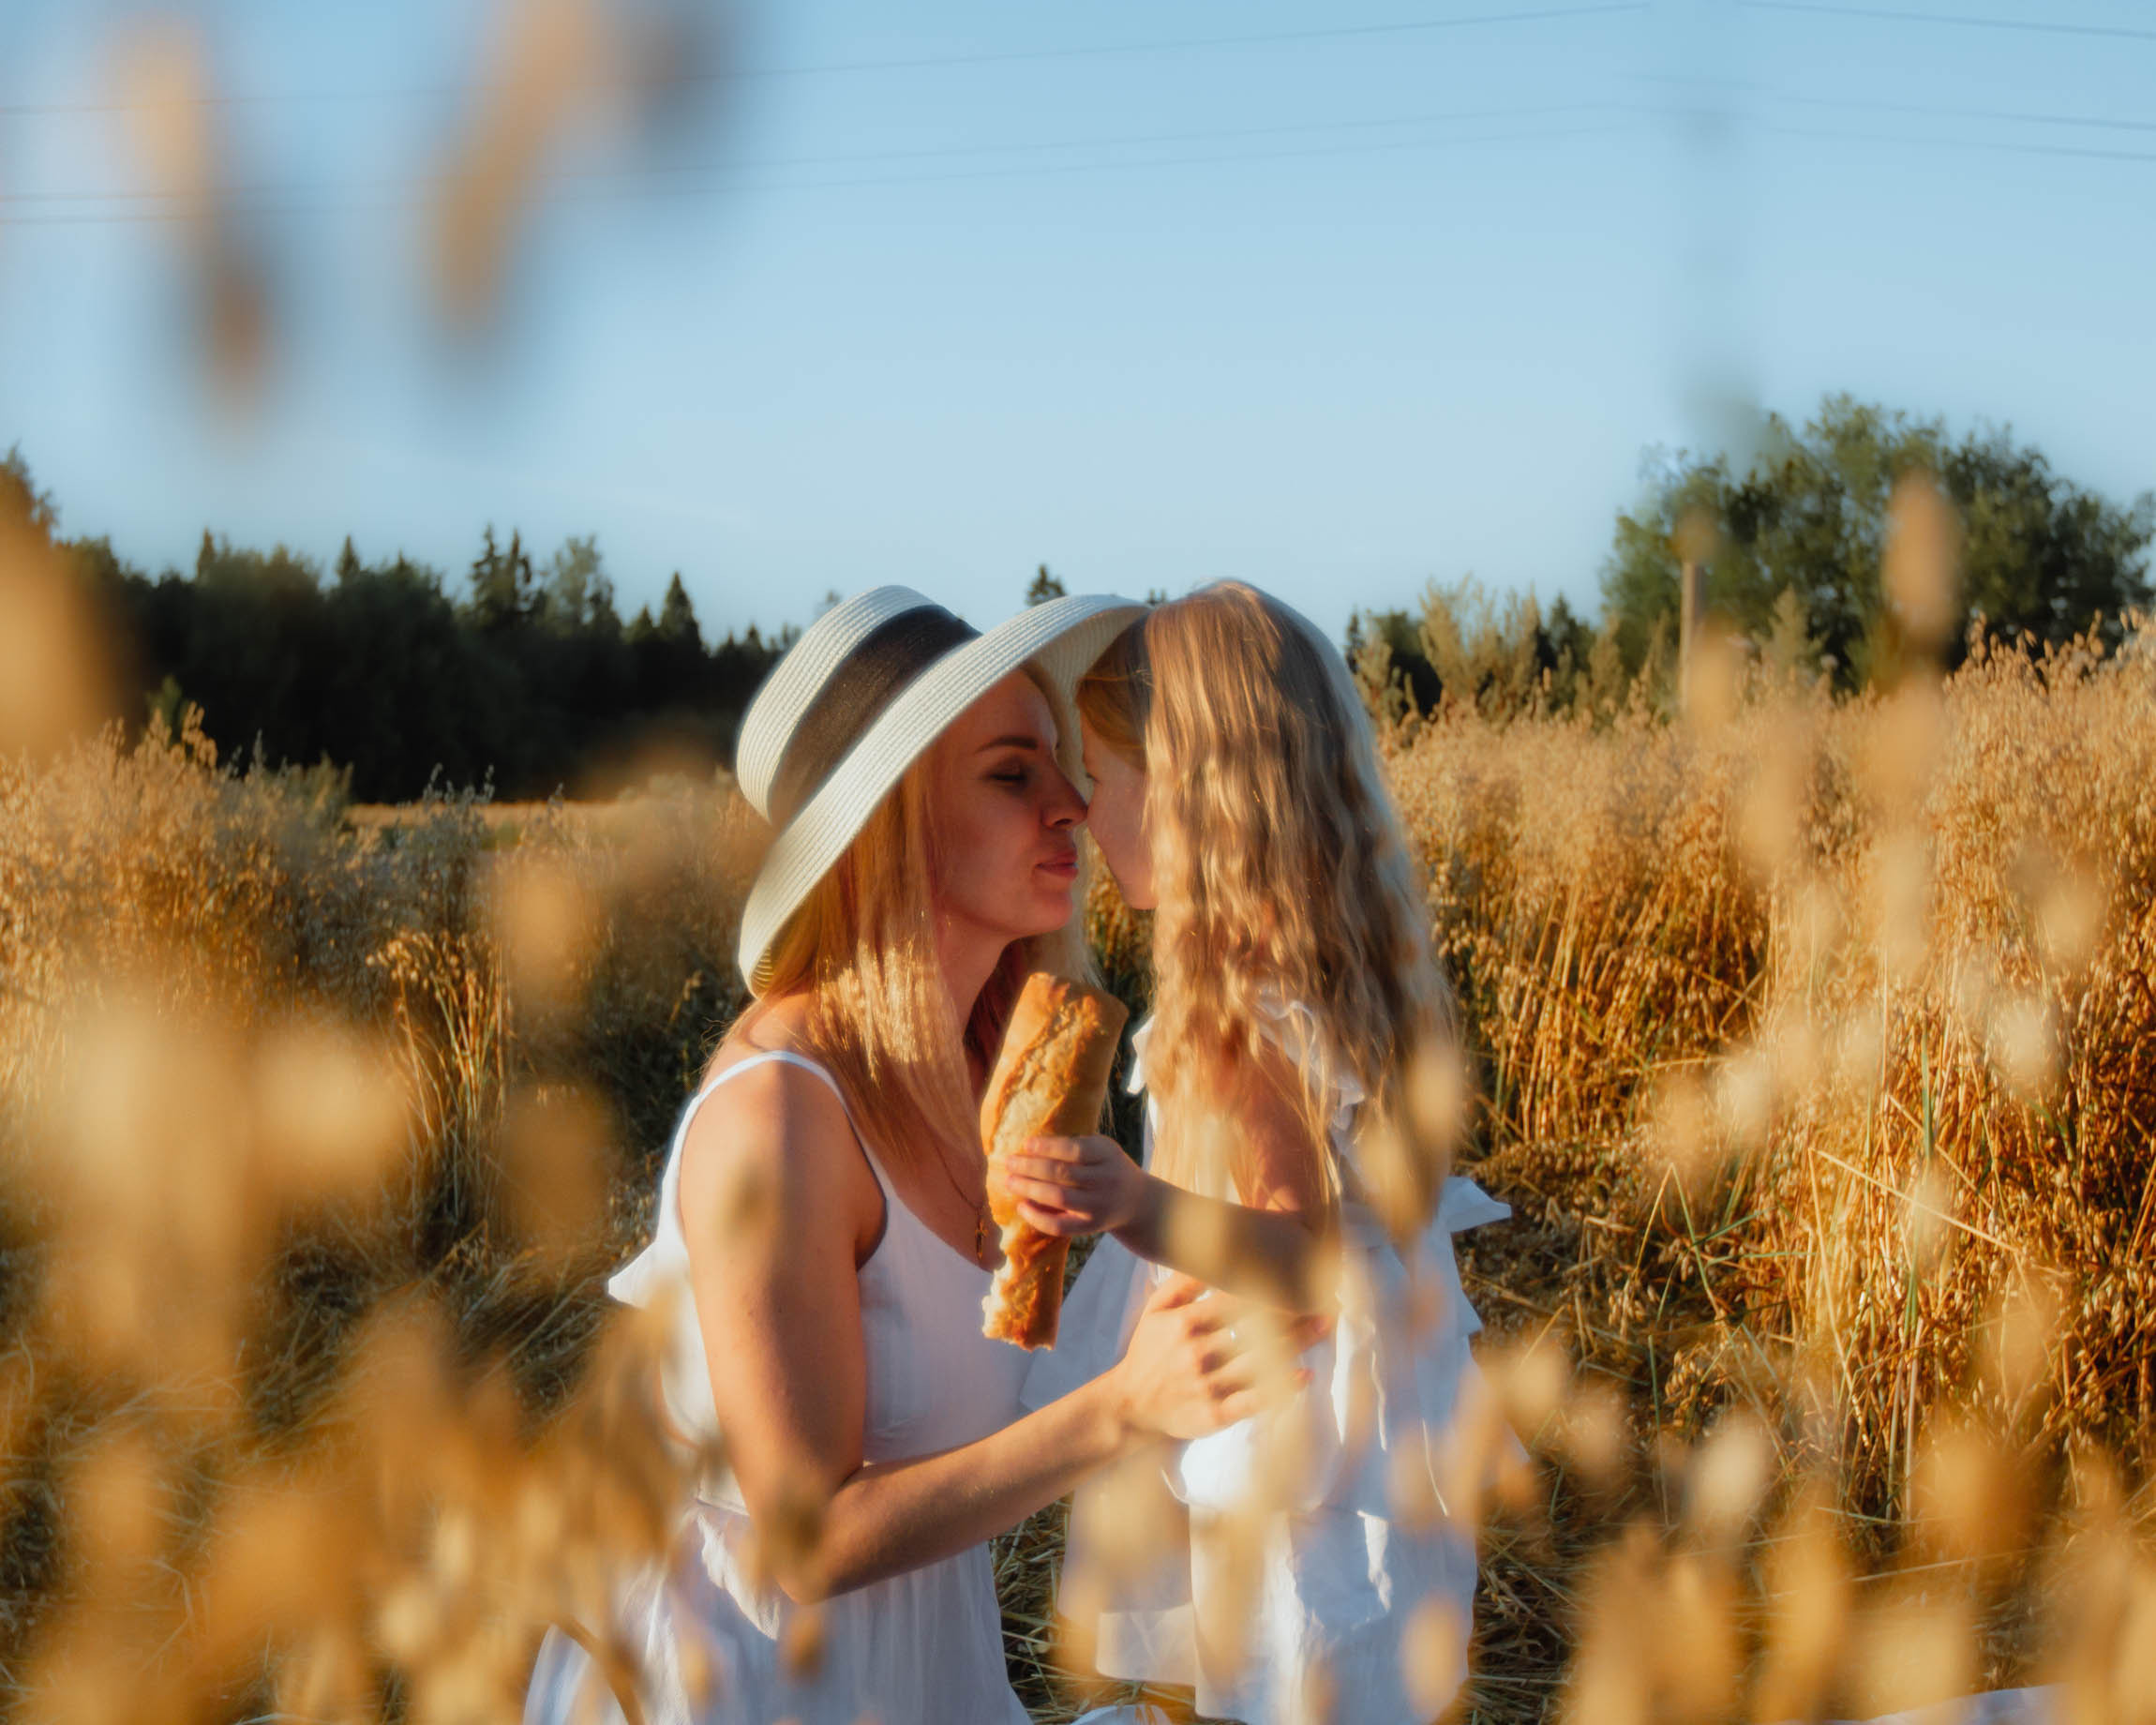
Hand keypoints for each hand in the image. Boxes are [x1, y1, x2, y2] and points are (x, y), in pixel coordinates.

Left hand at [993, 1134, 1149, 1236]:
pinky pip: (1060, 1225)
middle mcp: (1105, 1179)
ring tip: (1009, 1181)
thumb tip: (1029, 1148)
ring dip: (1029, 1188)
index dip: (1048, 1147)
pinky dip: (1037, 1217)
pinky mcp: (1090, 1226)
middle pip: (1063, 1173)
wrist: (1136, 1201)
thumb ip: (1075, 1147)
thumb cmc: (1108, 1167)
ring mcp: (1098, 1205)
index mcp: (1107, 1154)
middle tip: (1009, 1162)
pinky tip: (1022, 1206)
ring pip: (1059, 1197)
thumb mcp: (1102, 1149)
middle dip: (1031, 1167)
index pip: (1075, 1150)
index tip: (1025, 1144)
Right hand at [1108, 1274, 1323, 1441]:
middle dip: (1291, 1312)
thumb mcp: (1155, 1311)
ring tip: (1324, 1325)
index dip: (1269, 1287)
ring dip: (1295, 1343)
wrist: (1130, 1406)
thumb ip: (1182, 1283)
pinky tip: (1304, 1375)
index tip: (1297, 1275)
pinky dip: (1280, 1388)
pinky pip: (1254, 1400)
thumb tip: (1210, 1256)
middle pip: (1254, 1328)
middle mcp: (1198, 1352)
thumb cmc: (1148, 1353)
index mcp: (1186, 1323)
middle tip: (1325, 1298)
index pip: (1236, 1300)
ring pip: (1259, 1361)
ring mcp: (1208, 1385)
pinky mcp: (1215, 1415)